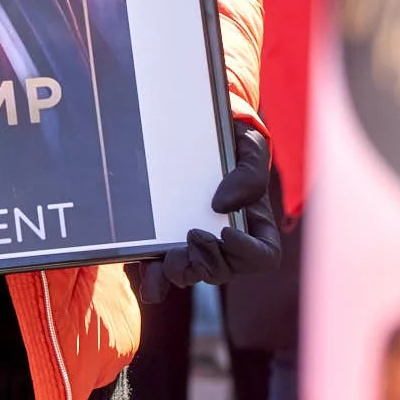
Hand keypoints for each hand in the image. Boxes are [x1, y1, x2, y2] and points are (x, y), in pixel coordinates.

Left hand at [139, 124, 279, 303]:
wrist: (197, 125)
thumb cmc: (232, 140)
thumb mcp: (250, 147)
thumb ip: (248, 175)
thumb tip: (223, 205)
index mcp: (253, 225)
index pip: (263, 256)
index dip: (248, 253)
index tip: (228, 232)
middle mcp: (224, 240)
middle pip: (221, 270)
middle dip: (206, 263)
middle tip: (192, 235)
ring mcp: (194, 242)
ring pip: (189, 274)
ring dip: (176, 273)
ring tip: (161, 261)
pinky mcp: (165, 239)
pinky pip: (158, 267)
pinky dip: (147, 273)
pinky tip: (137, 264)